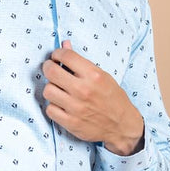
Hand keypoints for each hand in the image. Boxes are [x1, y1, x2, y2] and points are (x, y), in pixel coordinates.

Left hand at [41, 40, 144, 154]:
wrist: (121, 125)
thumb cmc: (112, 98)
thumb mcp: (102, 75)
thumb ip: (81, 62)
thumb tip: (65, 45)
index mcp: (93, 75)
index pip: (66, 56)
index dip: (57, 54)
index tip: (57, 57)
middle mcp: (83, 90)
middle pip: (51, 72)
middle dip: (48, 67)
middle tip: (51, 69)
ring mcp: (76, 108)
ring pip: (47, 91)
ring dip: (51, 88)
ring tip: (58, 89)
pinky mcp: (71, 123)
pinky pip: (49, 109)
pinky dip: (53, 106)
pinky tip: (60, 104)